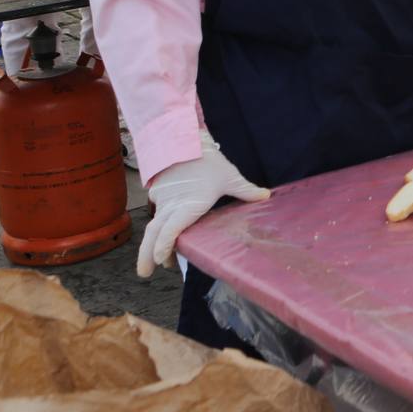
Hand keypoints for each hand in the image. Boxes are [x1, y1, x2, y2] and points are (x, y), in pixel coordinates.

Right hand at [137, 141, 269, 277]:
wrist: (183, 138)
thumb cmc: (207, 159)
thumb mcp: (229, 176)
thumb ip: (246, 190)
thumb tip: (266, 196)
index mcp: (188, 204)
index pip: (171, 229)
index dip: (165, 245)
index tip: (162, 260)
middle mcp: (172, 205)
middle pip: (154, 234)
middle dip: (148, 255)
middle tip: (145, 273)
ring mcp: (163, 200)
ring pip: (154, 226)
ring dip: (151, 245)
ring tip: (155, 263)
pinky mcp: (159, 194)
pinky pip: (158, 215)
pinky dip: (158, 230)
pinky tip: (161, 239)